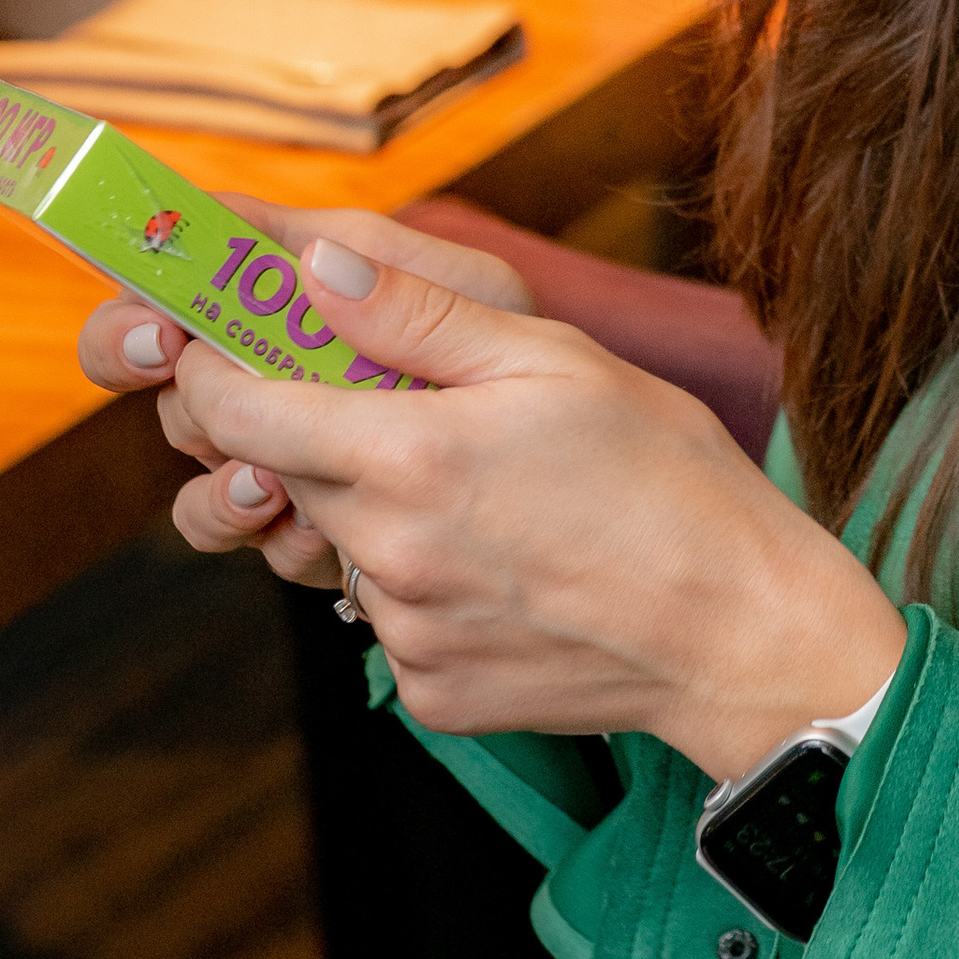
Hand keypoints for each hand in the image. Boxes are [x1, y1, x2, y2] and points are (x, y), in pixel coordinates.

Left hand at [135, 230, 903, 779]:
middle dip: (309, 429)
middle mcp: (385, 557)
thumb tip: (310, 266)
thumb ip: (418, 313)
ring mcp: (403, 636)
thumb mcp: (557, 359)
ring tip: (482, 490)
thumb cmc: (667, 479)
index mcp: (406, 458)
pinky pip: (389, 621)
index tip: (236, 340)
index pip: (233, 408)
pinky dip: (424, 585)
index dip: (216, 365)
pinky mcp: (430, 693)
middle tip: (401, 403)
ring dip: (374, 508)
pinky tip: (507, 564)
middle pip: (277, 473)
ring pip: (336, 546)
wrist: (742, 633)